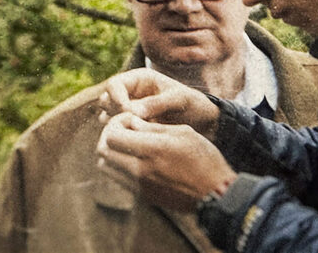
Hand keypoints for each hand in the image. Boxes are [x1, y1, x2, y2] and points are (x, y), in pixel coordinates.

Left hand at [95, 112, 236, 211]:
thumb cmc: (203, 158)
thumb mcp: (182, 132)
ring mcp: (139, 185)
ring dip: (112, 153)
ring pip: (106, 166)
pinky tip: (139, 160)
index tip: (129, 120)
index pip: (111, 136)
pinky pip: (119, 178)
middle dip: (109, 136)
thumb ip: (153, 127)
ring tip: (130, 146)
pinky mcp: (143, 196)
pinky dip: (121, 166)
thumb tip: (131, 122)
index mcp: (152, 149)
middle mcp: (140, 169)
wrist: (215, 192)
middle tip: (124, 131)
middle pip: (103, 151)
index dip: (115, 123)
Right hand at [97, 68, 219, 140]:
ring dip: (115, 126)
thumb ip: (158, 103)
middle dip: (113, 113)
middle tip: (130, 125)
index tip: (127, 112)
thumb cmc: (192, 105)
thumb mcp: (180, 100)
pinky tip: (136, 143)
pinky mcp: (131, 127)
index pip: (114, 84)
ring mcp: (128, 111)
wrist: (201, 123)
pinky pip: (116, 130)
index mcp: (140, 80)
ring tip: (135, 134)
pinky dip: (122, 136)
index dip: (116, 98)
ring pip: (106, 116)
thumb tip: (133, 112)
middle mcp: (130, 93)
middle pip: (105, 100)